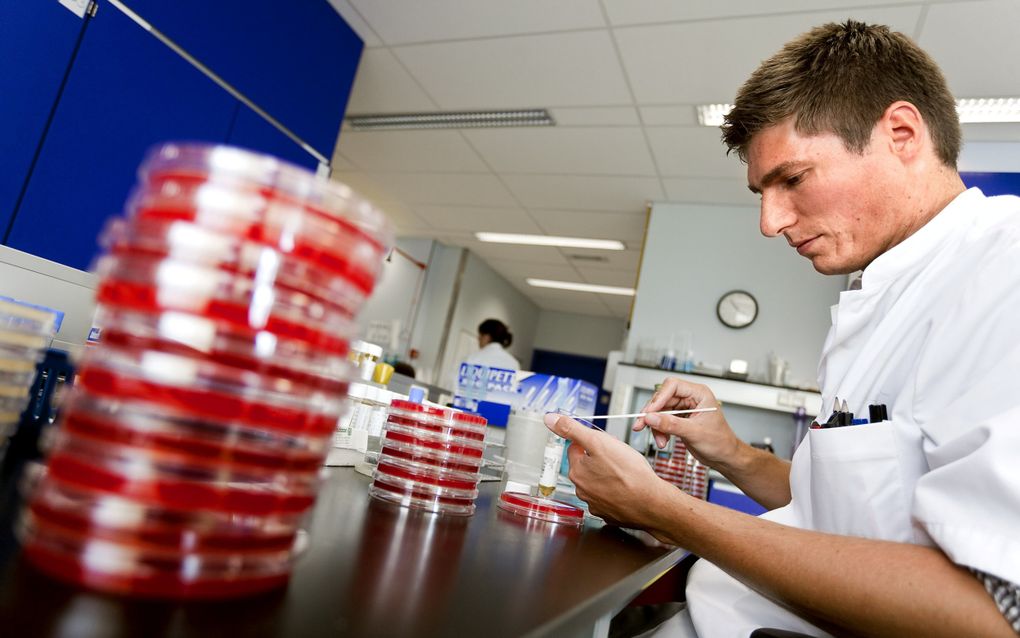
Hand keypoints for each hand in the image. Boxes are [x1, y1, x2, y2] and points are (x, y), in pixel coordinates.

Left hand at [543, 412, 677, 536]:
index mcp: (577, 471)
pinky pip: (609, 497)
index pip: (575, 448)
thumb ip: (573, 430)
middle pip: (586, 465)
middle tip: (618, 457)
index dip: (592, 442)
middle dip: (599, 458)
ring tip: (625, 472)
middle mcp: (582, 490)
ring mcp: (595, 503)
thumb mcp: (599, 442)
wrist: (651, 503)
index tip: (604, 443)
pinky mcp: (609, 513)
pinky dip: (616, 491)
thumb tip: (550, 419)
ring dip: (607, 475)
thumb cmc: (630, 474)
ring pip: (597, 481)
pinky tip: (627, 487)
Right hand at [634, 378, 740, 469]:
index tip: (649, 412)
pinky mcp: (679, 419)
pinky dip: (659, 431)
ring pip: (660, 411)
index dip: (658, 398)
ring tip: (659, 440)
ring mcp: (684, 409)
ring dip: (655, 426)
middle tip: (641, 425)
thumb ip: (671, 424)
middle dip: (652, 414)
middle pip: (662, 398)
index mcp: (699, 394)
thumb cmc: (720, 442)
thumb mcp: (694, 432)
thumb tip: (651, 418)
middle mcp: (690, 398)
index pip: (672, 386)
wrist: (724, 457)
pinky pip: (662, 420)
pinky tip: (662, 440)